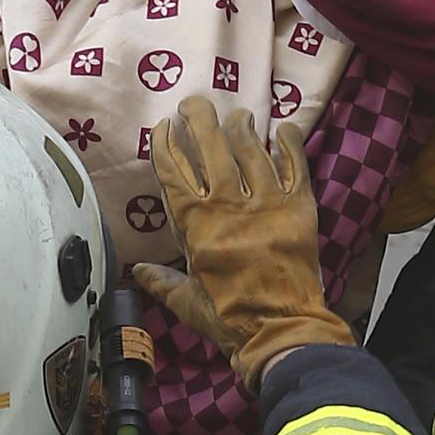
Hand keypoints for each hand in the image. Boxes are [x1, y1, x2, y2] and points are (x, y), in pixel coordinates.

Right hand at [130, 97, 349, 387]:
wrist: (281, 331)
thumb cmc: (228, 318)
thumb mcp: (186, 302)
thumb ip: (161, 281)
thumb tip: (136, 272)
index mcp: (195, 225)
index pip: (174, 170)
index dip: (167, 143)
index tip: (165, 125)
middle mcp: (228, 206)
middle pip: (210, 148)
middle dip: (200, 119)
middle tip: (195, 103)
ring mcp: (266, 203)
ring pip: (250, 150)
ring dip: (242, 127)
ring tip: (238, 115)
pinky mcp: (298, 208)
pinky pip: (295, 166)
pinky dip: (290, 145)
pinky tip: (284, 129)